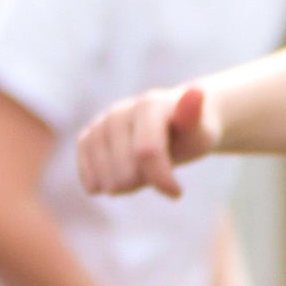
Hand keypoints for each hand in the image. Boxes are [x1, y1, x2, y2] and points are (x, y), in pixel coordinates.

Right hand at [77, 82, 212, 199]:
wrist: (174, 126)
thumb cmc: (190, 133)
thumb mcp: (199, 131)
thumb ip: (192, 116)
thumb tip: (197, 92)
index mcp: (149, 106)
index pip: (147, 151)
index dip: (161, 178)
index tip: (177, 193)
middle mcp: (120, 111)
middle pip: (124, 169)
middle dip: (143, 182)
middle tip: (158, 177)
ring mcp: (102, 123)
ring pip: (103, 171)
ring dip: (122, 186)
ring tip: (140, 178)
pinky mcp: (89, 135)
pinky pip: (85, 164)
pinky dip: (94, 179)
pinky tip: (105, 187)